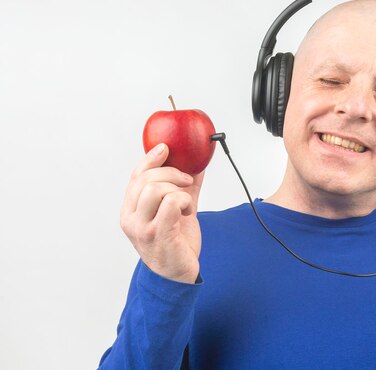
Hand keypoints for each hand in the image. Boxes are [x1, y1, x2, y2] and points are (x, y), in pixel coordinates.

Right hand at [120, 143, 204, 283]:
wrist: (178, 275)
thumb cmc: (176, 243)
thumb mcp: (178, 210)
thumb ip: (184, 188)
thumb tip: (197, 164)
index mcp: (130, 210)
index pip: (135, 177)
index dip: (150, 158)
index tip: (165, 147)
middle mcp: (130, 218)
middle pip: (145, 179)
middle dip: (171, 172)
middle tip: (187, 179)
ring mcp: (141, 228)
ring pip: (155, 189)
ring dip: (178, 190)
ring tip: (186, 203)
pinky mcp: (157, 234)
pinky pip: (170, 203)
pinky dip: (183, 201)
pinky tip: (188, 211)